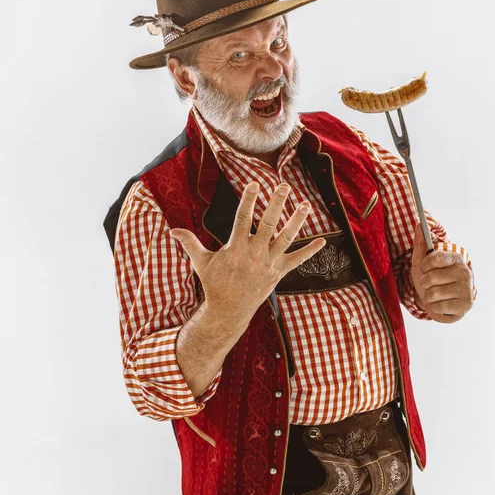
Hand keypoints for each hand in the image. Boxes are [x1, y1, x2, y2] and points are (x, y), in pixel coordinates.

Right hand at [169, 182, 326, 336]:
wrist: (229, 311)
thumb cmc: (214, 284)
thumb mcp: (201, 263)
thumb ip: (190, 243)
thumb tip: (172, 231)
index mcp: (236, 248)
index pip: (243, 218)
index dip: (248, 200)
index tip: (254, 183)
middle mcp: (255, 253)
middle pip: (268, 224)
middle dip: (276, 204)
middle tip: (284, 186)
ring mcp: (269, 263)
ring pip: (286, 239)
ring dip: (297, 222)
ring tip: (306, 205)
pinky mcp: (278, 273)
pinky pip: (297, 261)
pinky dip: (310, 251)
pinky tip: (323, 241)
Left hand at [410, 221, 474, 322]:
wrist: (442, 301)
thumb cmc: (431, 279)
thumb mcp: (422, 262)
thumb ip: (421, 243)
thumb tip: (419, 223)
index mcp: (456, 258)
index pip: (434, 258)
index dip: (424, 266)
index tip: (424, 268)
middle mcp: (465, 272)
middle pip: (430, 278)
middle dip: (424, 284)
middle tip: (430, 284)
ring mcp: (467, 290)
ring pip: (433, 294)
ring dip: (429, 297)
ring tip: (436, 295)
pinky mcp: (466, 306)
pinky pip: (438, 307)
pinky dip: (435, 308)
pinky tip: (442, 304)